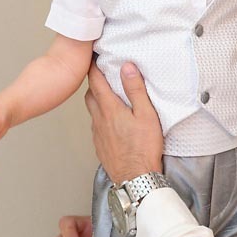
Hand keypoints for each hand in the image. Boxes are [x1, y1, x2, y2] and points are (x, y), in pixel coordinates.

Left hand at [83, 62, 163, 183]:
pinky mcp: (100, 146)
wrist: (136, 178)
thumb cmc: (143, 148)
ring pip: (92, 111)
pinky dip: (101, 118)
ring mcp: (97, 134)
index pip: (96, 81)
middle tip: (101, 75)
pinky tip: (112, 121)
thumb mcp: (146, 114)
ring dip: (97, 101)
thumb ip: (135, 90)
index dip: (93, 67)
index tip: (93, 57)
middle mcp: (99, 120)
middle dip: (94, 83)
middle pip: (90, 95)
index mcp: (110, 109)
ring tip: (108, 97)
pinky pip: (96, 126)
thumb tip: (126, 67)